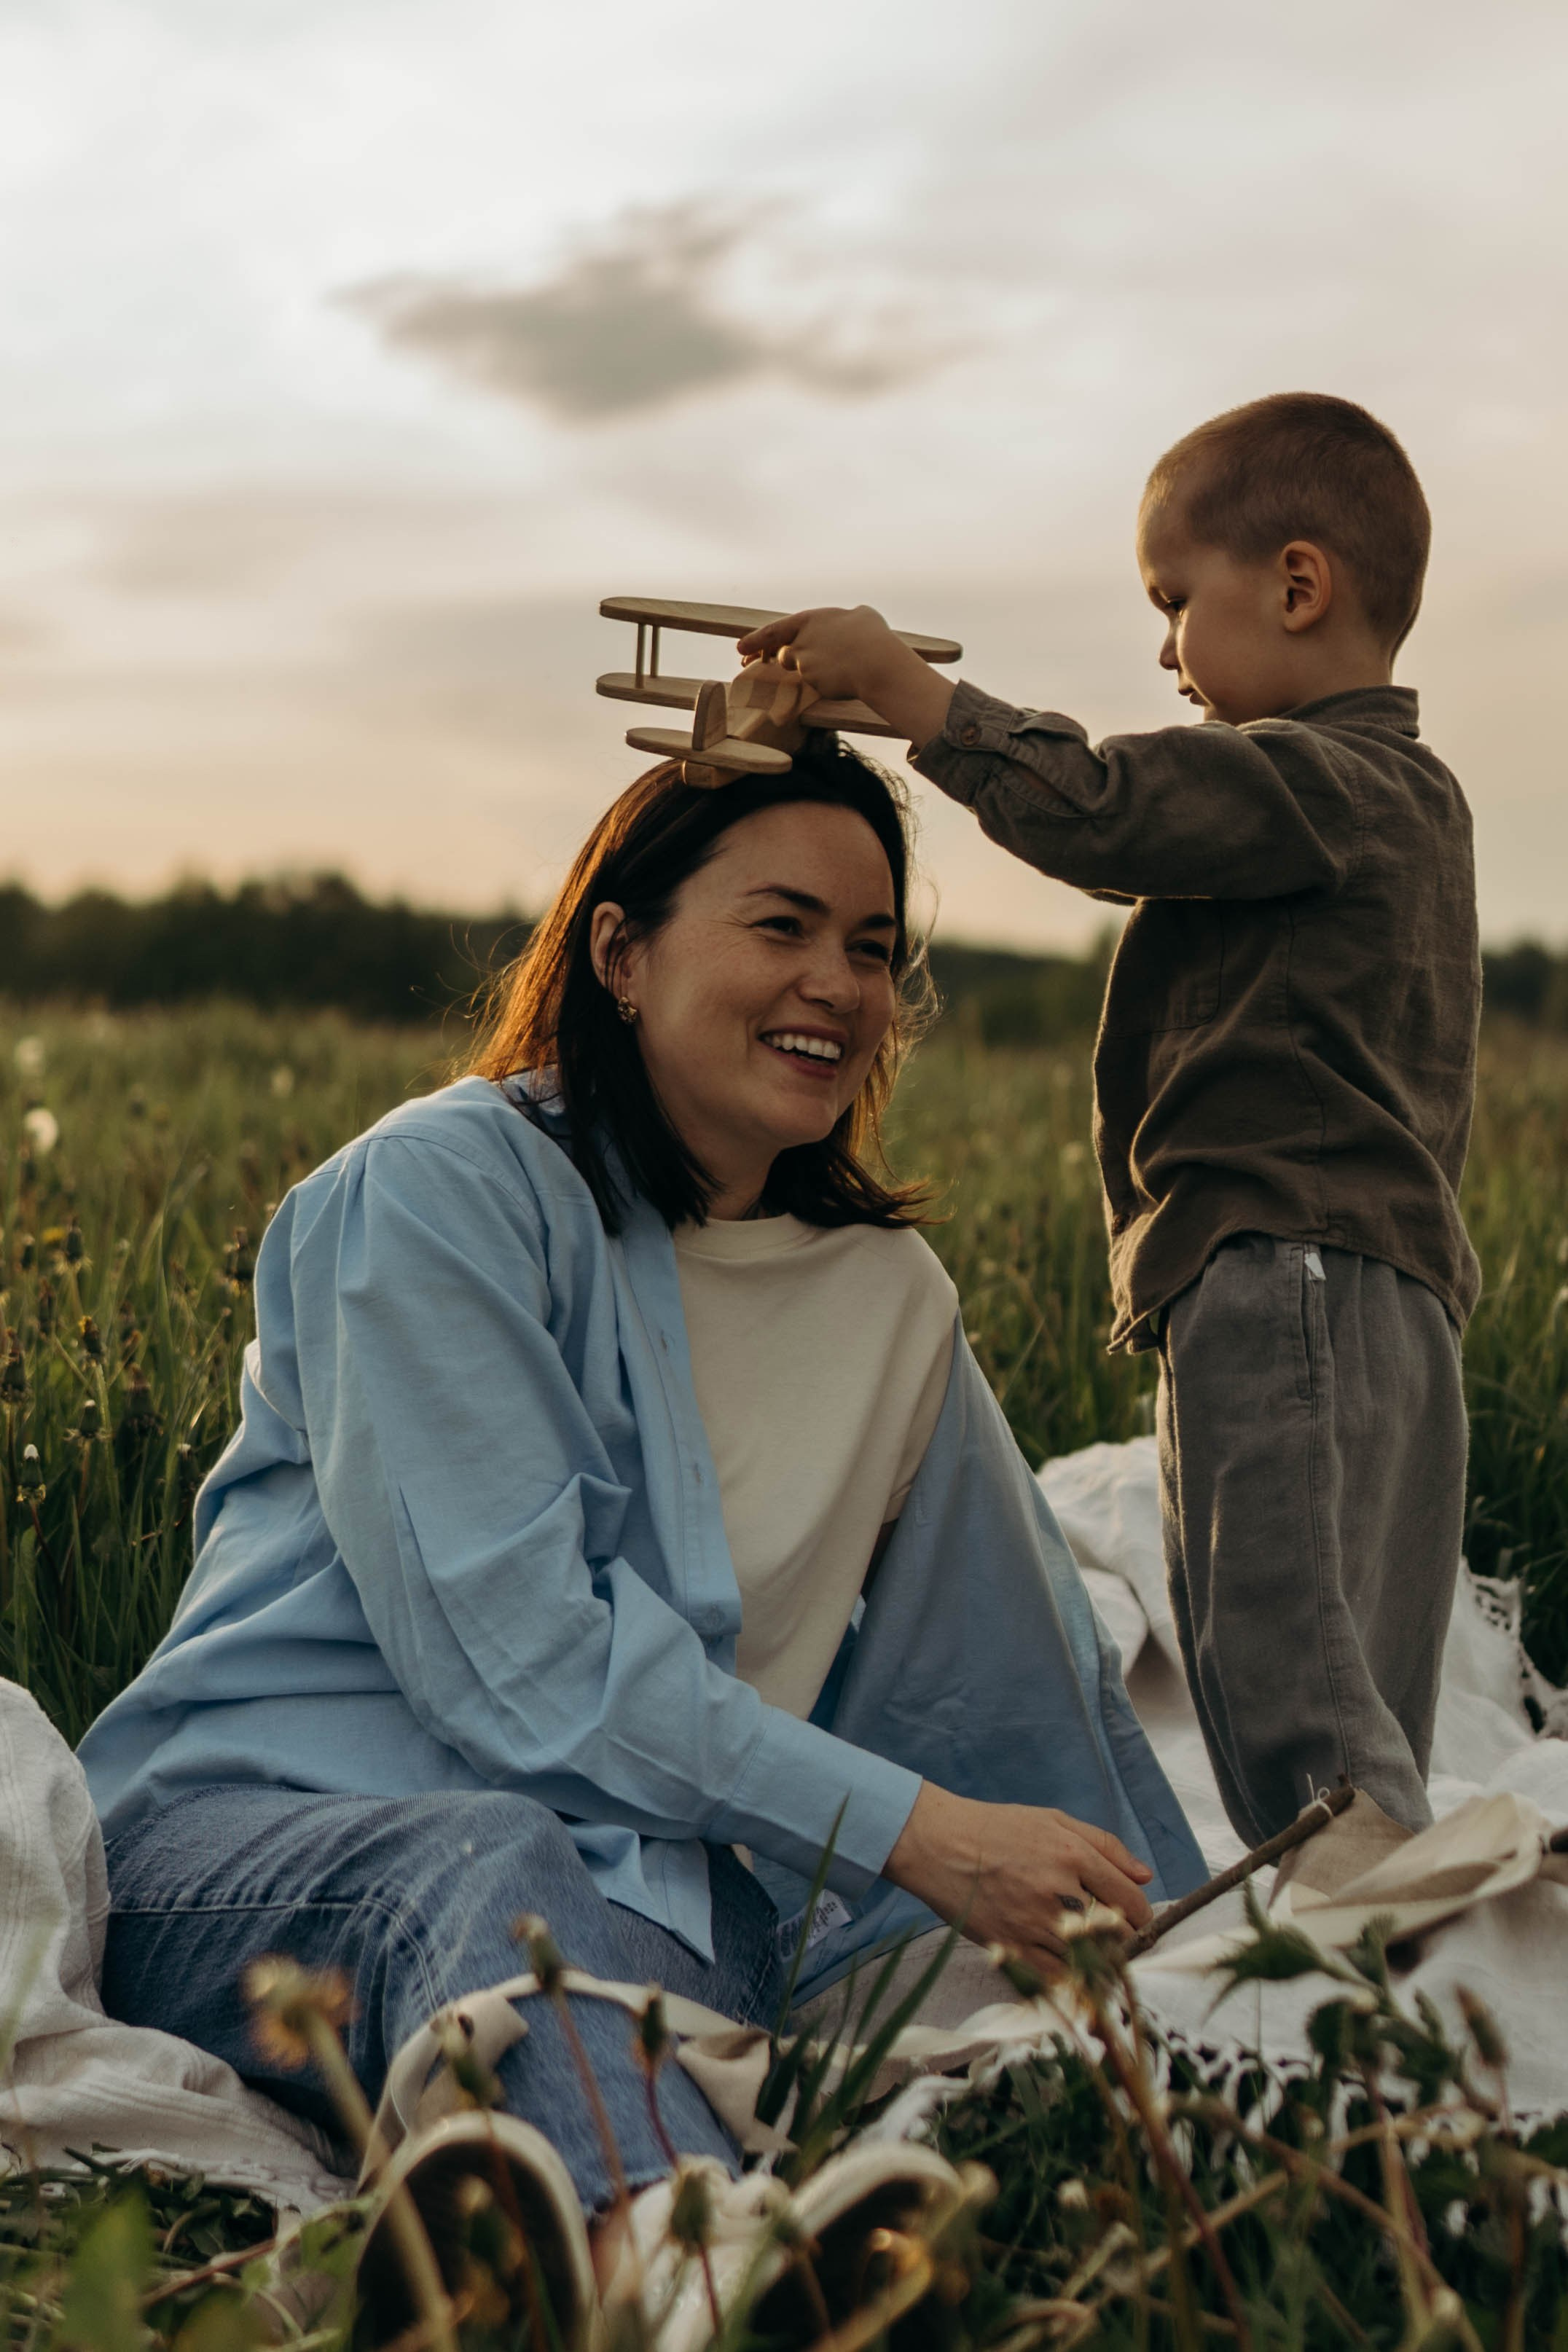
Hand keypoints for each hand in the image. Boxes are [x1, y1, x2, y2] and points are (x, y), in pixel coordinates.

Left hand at [736, 605, 954, 745]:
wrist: (877, 662)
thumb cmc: (874, 636)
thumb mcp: (862, 615)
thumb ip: (848, 618)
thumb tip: (853, 618)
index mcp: (810, 620)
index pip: (776, 630)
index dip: (755, 639)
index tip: (739, 647)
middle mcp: (802, 641)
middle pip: (781, 653)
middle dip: (762, 658)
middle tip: (746, 661)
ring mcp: (805, 664)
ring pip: (799, 669)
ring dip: (809, 670)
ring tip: (835, 666)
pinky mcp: (812, 684)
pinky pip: (815, 684)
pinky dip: (826, 682)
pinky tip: (843, 680)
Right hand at [883, 1782, 1154, 1971]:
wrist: (940, 1846)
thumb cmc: (999, 1829)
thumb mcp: (1054, 1821)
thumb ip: (1105, 1845)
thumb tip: (1145, 1876)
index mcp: (1072, 1855)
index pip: (1131, 1900)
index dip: (1142, 1915)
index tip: (1136, 1918)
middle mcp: (1058, 1890)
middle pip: (1117, 1935)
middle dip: (1127, 1940)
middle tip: (1120, 1938)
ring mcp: (1034, 1923)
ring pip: (1090, 1961)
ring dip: (1100, 1961)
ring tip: (1095, 1952)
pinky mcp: (1012, 1947)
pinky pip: (1057, 1977)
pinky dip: (1070, 1975)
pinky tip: (1066, 1963)